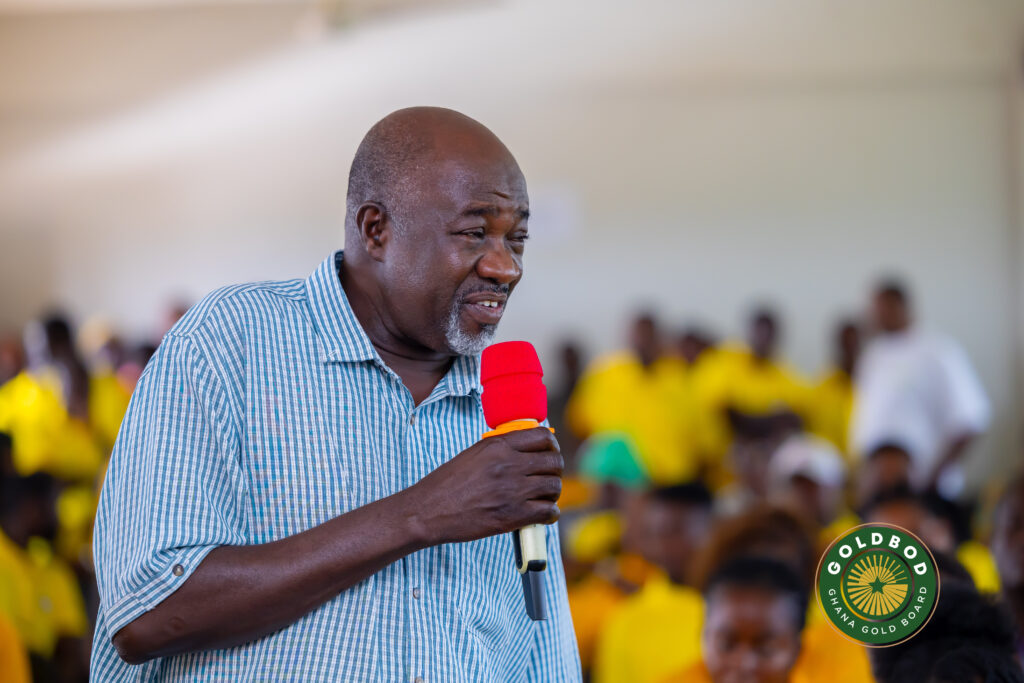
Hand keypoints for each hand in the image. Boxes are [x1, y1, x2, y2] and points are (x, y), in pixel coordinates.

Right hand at [407, 427, 562, 545]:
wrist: (428, 511)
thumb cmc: (447, 484)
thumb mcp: (474, 454)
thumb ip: (501, 449)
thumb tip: (526, 450)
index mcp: (498, 445)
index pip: (543, 436)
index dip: (552, 445)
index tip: (550, 452)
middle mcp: (509, 464)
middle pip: (554, 462)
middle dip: (555, 470)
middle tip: (548, 477)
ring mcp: (513, 490)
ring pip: (554, 486)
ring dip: (553, 492)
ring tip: (544, 497)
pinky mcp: (513, 515)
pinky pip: (549, 511)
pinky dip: (550, 513)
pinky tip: (543, 514)